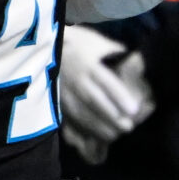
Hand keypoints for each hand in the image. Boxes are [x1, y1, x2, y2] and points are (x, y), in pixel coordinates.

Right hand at [58, 25, 153, 163]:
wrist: (43, 47)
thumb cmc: (76, 42)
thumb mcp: (96, 42)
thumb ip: (115, 52)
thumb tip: (136, 61)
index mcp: (88, 64)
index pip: (105, 82)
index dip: (119, 96)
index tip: (134, 109)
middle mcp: (76, 80)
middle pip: (93, 101)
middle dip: (111, 116)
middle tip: (128, 127)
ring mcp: (63, 93)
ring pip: (81, 113)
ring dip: (98, 127)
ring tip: (115, 135)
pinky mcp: (56, 101)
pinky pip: (69, 118)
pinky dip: (82, 130)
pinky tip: (95, 137)